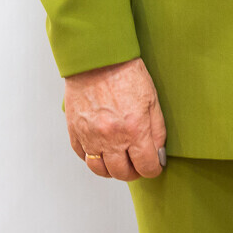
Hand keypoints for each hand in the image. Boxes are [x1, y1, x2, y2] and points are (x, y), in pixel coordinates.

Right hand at [64, 57, 165, 180]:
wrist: (97, 59)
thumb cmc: (126, 74)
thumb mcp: (152, 100)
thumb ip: (157, 130)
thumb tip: (158, 153)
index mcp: (135, 130)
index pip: (146, 167)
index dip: (153, 169)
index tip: (154, 166)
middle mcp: (111, 138)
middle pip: (122, 173)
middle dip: (134, 172)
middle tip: (138, 164)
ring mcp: (90, 137)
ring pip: (100, 170)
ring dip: (112, 170)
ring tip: (119, 161)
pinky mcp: (75, 132)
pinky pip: (83, 156)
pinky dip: (93, 157)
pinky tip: (102, 149)